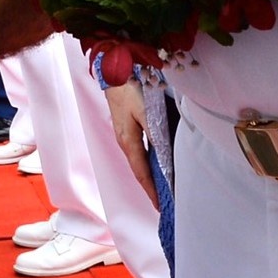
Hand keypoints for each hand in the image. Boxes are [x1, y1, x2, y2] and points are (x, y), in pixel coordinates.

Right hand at [104, 80, 159, 208]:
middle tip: (163, 202)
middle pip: (139, 171)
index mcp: (128, 141)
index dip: (151, 191)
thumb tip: (163, 155)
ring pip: (140, 161)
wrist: (114, 71)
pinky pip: (139, 151)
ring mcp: (124, 134)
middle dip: (150, 188)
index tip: (160, 206)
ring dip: (150, 176)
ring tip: (162, 187)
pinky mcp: (127, 127)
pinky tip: (157, 162)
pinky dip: (148, 163)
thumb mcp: (145, 110)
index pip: (141, 173)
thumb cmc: (129, 89)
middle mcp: (125, 141)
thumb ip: (154, 133)